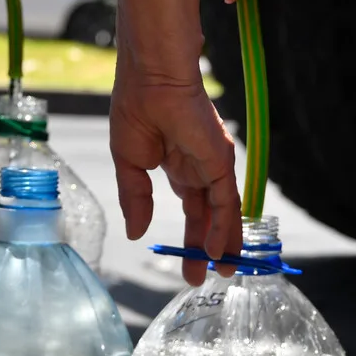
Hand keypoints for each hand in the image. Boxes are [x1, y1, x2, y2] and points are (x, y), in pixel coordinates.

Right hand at [110, 62, 241, 286]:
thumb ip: (136, 199)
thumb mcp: (129, 163)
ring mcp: (213, 166)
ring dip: (222, 244)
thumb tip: (135, 232)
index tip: (183, 264)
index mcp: (179, 164)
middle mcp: (200, 168)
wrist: (151, 79)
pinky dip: (223, 227)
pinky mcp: (221, 163)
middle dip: (205, 247)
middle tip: (202, 277)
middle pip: (208, 216)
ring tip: (223, 272)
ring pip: (222, 213)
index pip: (192, 208)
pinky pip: (225, 203)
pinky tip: (216, 251)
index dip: (189, 236)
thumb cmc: (137, 108)